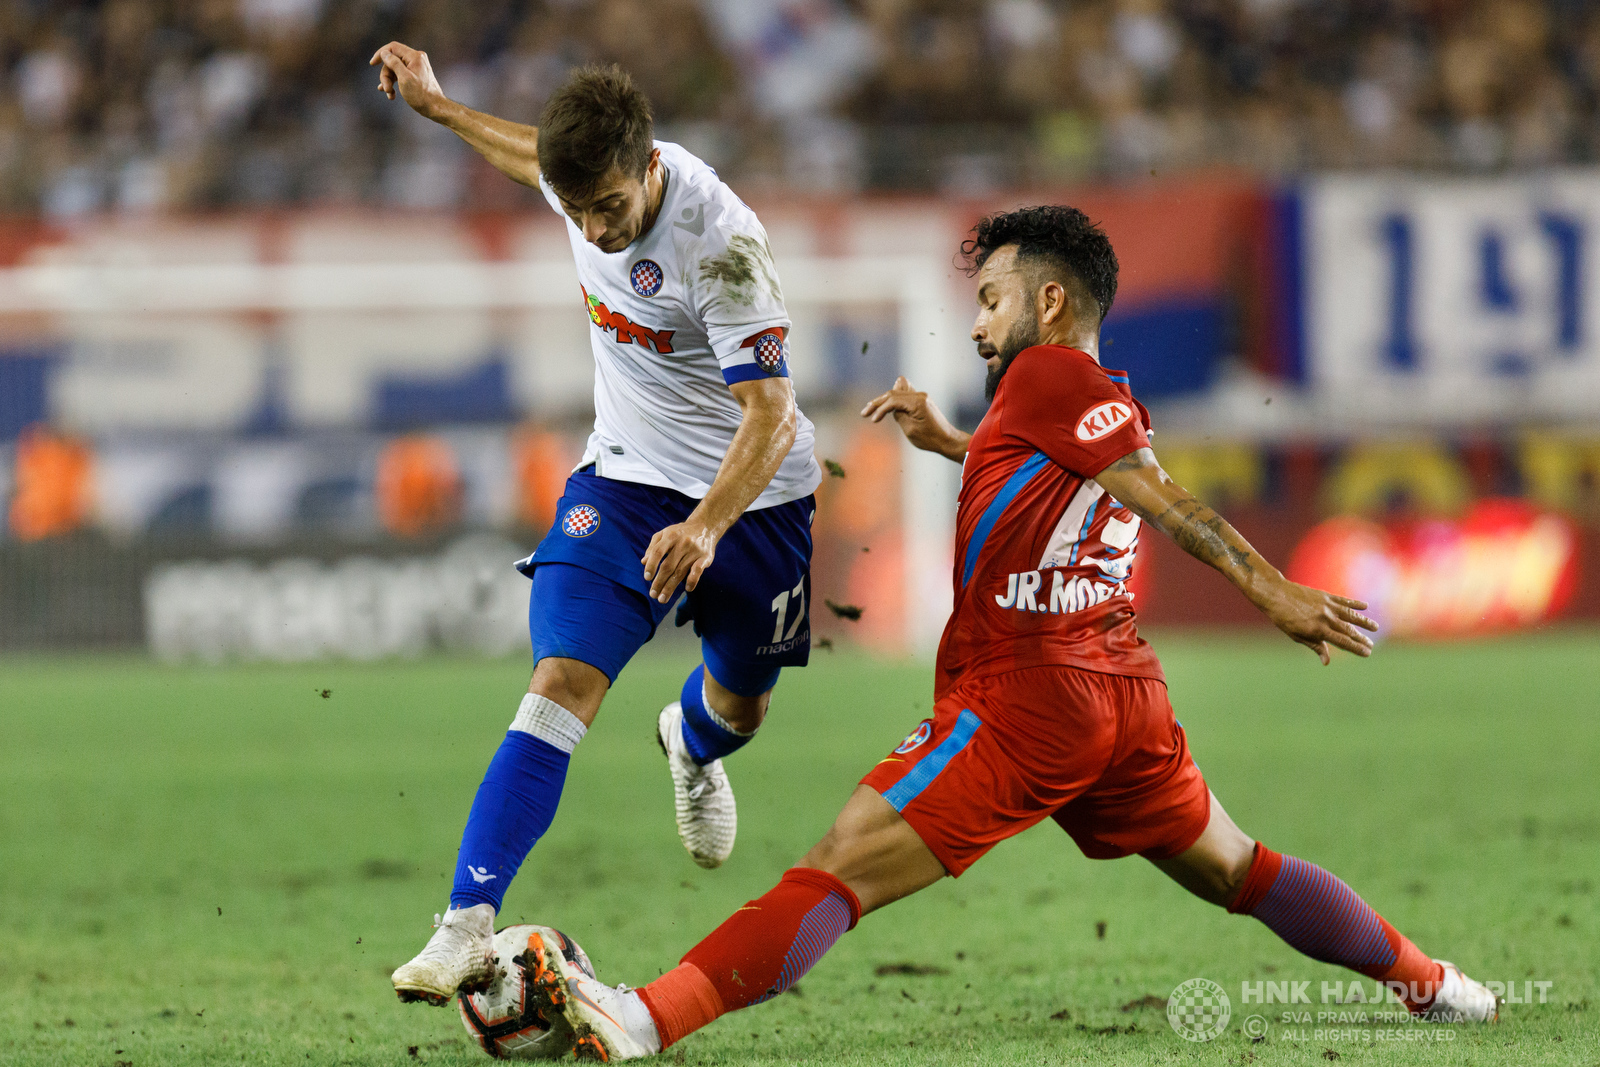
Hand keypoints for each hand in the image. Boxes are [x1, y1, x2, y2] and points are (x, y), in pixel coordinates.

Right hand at [369, 41, 446, 115]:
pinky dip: (394, 84)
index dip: (381, 54)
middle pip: (392, 61)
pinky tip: (391, 94)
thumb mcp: (404, 78)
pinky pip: (400, 76)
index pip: (393, 47)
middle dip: (386, 75)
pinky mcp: (415, 76)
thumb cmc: (421, 95)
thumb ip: (394, 63)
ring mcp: (416, 67)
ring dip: (389, 82)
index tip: (372, 63)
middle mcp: (416, 59)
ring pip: (395, 70)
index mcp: (414, 56)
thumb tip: (384, 53)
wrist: (436, 108)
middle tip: (385, 88)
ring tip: (389, 94)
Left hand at [642, 519, 718, 603]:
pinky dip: (692, 580)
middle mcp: (682, 543)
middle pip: (668, 565)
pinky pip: (698, 570)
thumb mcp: (664, 534)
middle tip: (653, 594)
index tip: (647, 578)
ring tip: (662, 599)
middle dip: (659, 582)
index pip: (658, 552)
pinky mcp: (705, 557)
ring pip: (680, 571)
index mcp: (670, 536)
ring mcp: (694, 551)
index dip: (652, 565)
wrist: (705, 526)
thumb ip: (653, 547)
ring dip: (670, 587)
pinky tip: (687, 589)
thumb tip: (644, 562)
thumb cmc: (680, 533)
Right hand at [861, 376, 968, 460]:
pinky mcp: (921, 401)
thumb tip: (891, 408)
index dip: (880, 409)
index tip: (872, 420)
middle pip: (893, 394)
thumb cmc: (930, 438)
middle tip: (864, 413)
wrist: (947, 440)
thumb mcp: (910, 429)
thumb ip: (898, 414)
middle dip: (878, 403)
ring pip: (897, 392)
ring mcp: (921, 397)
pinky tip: (884, 402)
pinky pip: (904, 395)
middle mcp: (920, 395)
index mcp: (917, 402)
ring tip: (871, 407)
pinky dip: (893, 399)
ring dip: (884, 400)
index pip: (893, 400)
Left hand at [1256, 580, 1378, 664]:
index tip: (1367, 653)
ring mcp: (1327, 606)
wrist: (1276, 594)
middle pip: (1349, 630)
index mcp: (1318, 630)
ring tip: (1375, 627)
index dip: (1356, 648)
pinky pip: (1344, 600)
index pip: (1342, 642)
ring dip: (1364, 621)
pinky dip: (1355, 603)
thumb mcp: (1296, 636)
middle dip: (1361, 638)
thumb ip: (1315, 646)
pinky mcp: (1325, 595)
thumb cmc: (1283, 618)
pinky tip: (1365, 606)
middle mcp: (1325, 618)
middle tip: (1371, 645)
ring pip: (1351, 615)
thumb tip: (1327, 661)